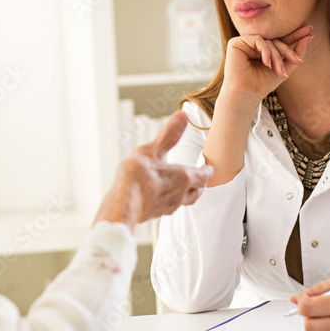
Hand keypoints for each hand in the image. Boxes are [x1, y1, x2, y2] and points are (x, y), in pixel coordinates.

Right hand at [95, 111, 213, 228]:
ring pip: (185, 201)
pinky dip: (171, 200)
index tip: (208, 165)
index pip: (205, 175)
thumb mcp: (151, 150)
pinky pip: (169, 207)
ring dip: (187, 193)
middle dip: (201, 183)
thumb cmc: (136, 178)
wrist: (122, 205)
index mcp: (183, 178)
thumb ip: (168, 135)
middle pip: (198, 191)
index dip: (208, 169)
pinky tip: (161, 196)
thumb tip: (182, 116)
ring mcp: (168, 206)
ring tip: (183, 187)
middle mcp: (180, 194)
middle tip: (200, 177)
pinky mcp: (155, 214)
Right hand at [219, 25, 312, 103]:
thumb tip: (310, 36)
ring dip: (277, 56)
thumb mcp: (285, 68)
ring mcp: (244, 43)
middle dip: (287, 51)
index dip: (294, 36)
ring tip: (279, 71)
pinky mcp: (236, 43)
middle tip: (296, 60)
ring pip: (268, 41)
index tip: (309, 31)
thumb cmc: (262, 85)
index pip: (279, 40)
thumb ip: (297, 53)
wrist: (245, 95)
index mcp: (261, 50)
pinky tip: (266, 63)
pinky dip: (265, 51)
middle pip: (275, 40)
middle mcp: (252, 45)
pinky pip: (257, 40)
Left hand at [289, 274, 329, 330]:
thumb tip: (298, 297)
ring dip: (316, 323)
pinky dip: (327, 330)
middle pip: (309, 325)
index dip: (302, 302)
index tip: (305, 298)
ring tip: (328, 312)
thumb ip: (320, 288)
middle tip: (314, 306)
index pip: (308, 307)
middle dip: (307, 315)